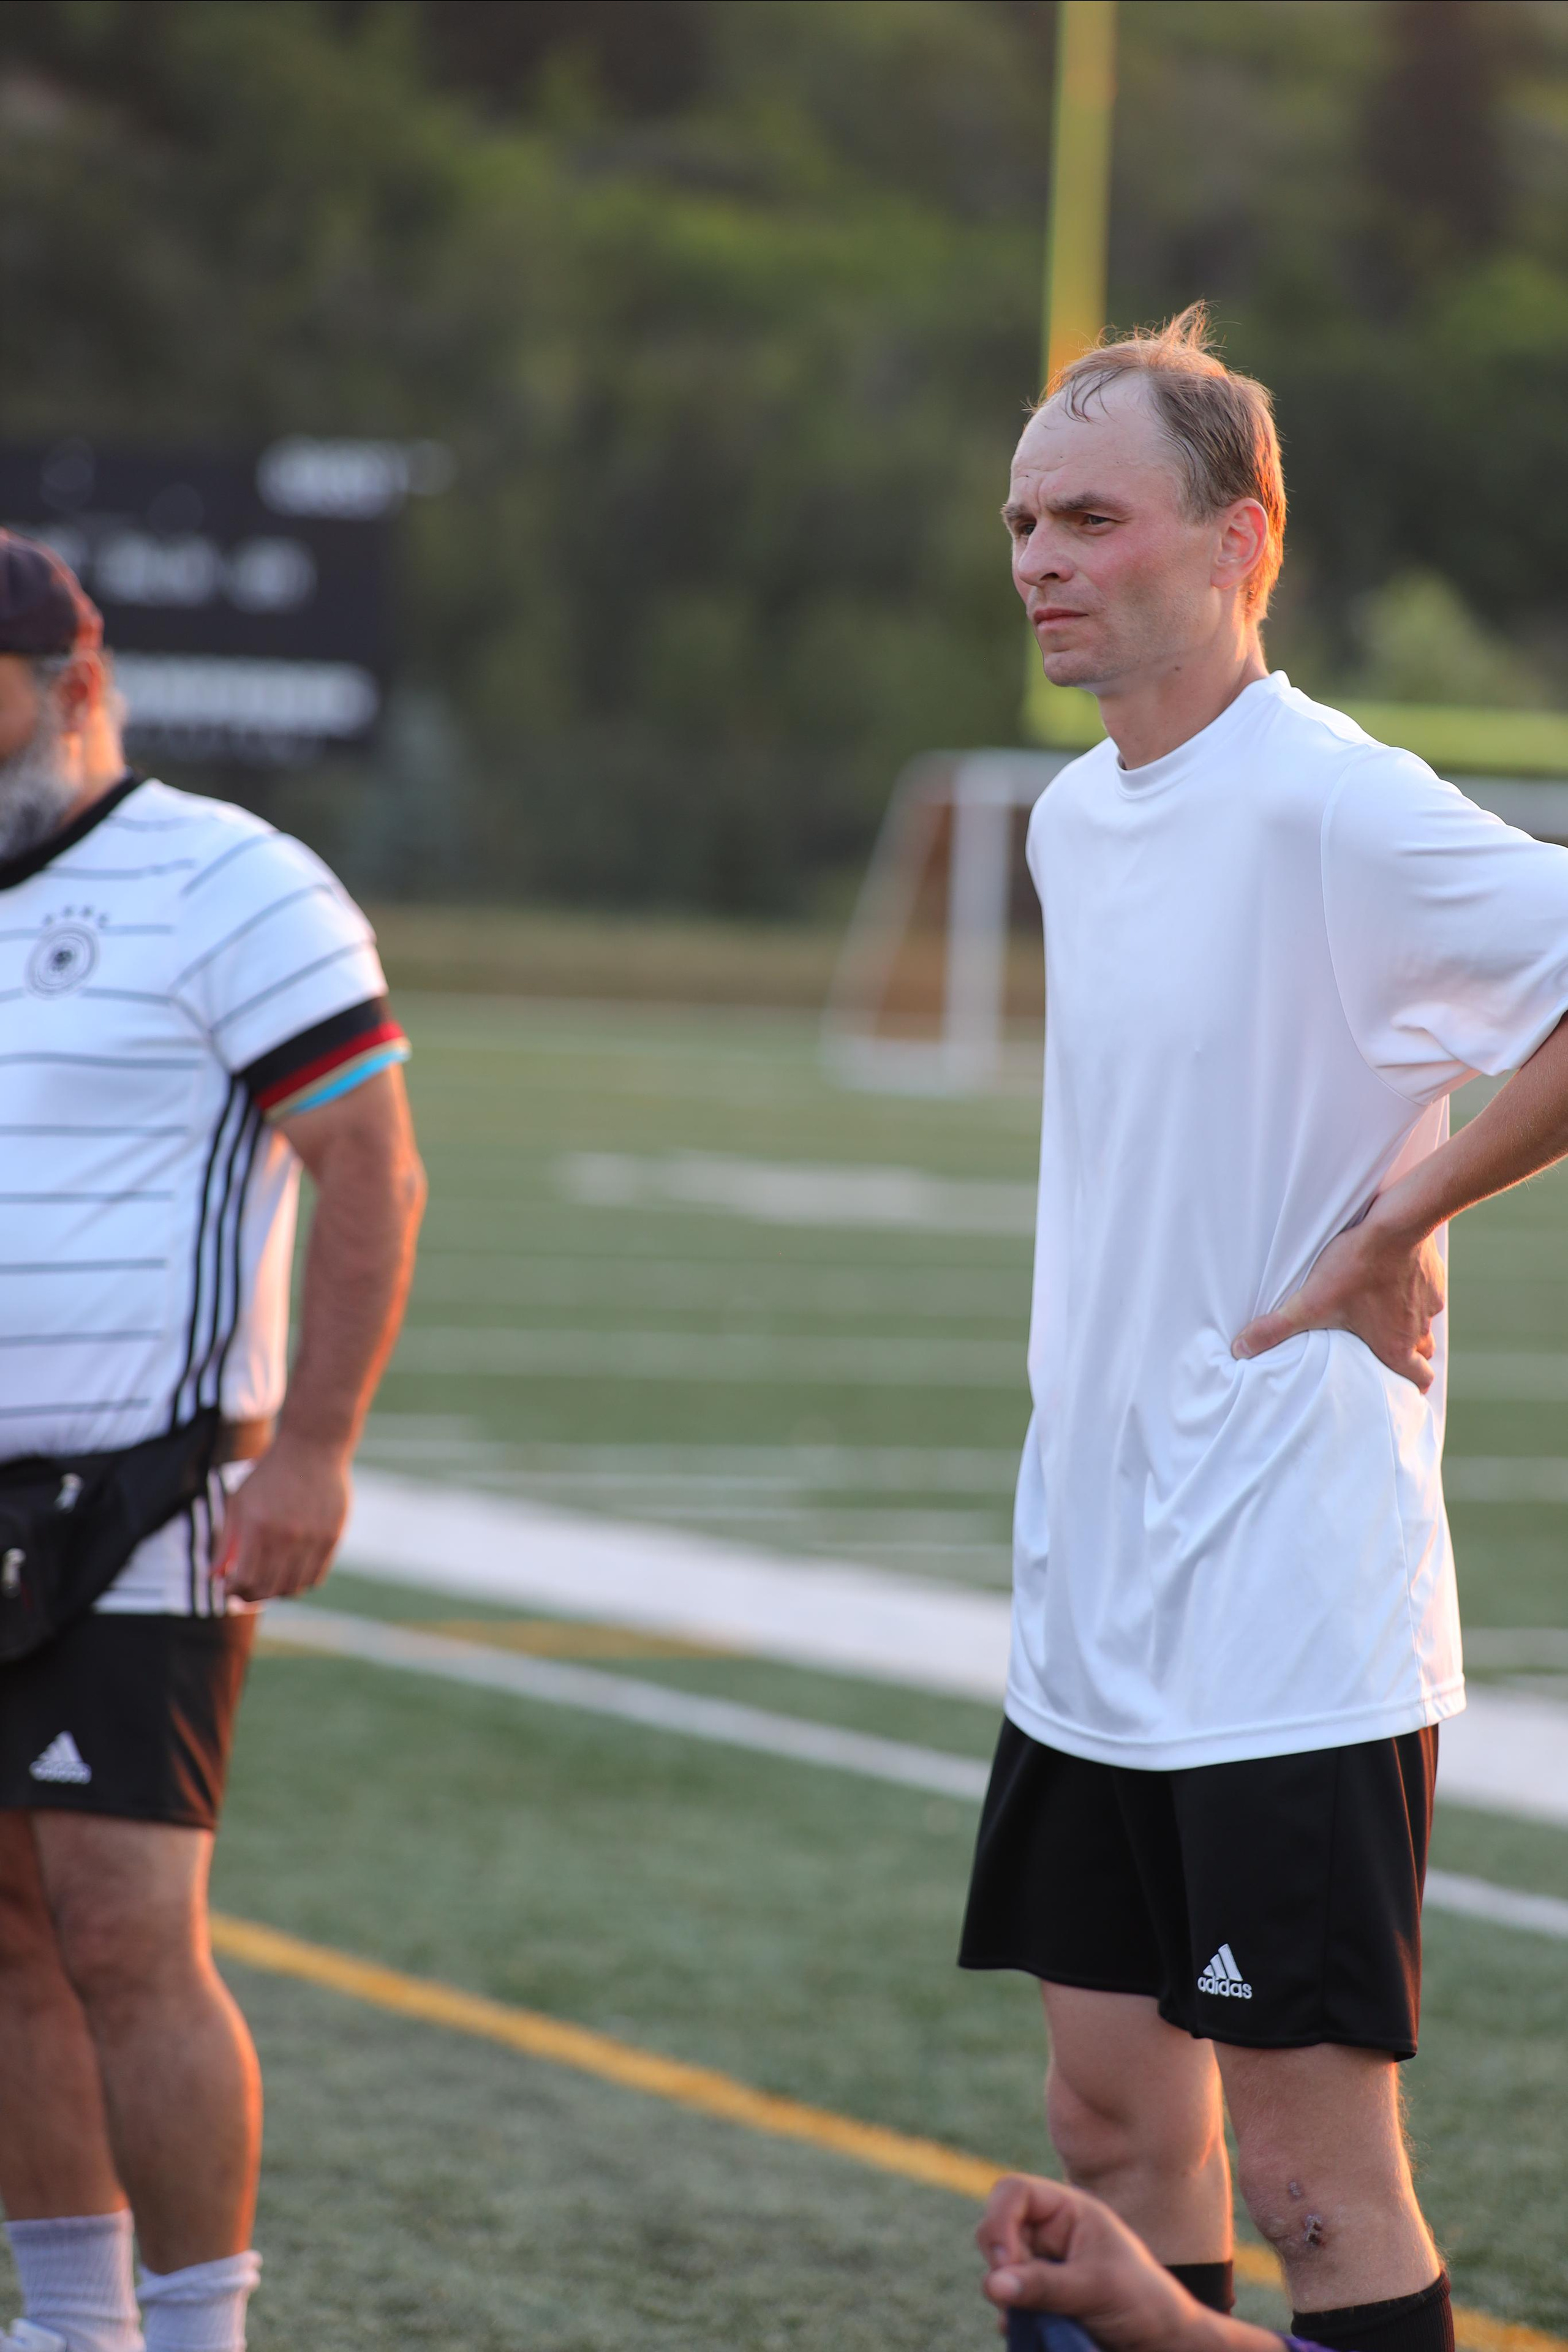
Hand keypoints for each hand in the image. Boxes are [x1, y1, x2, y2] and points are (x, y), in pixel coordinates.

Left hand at [215, 1434, 350, 1602]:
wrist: (313, 1446)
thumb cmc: (270, 1473)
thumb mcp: (239, 1501)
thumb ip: (226, 1542)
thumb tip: (213, 1577)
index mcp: (258, 1526)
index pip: (243, 1580)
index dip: (232, 1591)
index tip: (228, 1589)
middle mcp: (286, 1536)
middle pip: (267, 1589)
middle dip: (250, 1597)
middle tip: (243, 1594)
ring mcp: (312, 1538)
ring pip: (292, 1588)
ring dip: (275, 1593)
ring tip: (266, 1585)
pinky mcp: (332, 1537)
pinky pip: (315, 1577)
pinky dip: (299, 1584)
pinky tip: (289, 1575)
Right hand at [977, 2175, 1221, 2351]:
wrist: (1164, 2344)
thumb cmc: (1143, 2301)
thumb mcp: (1096, 2288)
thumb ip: (1044, 2285)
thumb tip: (992, 2284)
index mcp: (1067, 2211)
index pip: (1013, 2193)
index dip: (998, 2219)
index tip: (1004, 2261)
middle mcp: (1050, 2234)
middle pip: (997, 2231)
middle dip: (1001, 2263)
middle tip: (1017, 2295)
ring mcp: (1042, 2266)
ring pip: (999, 2271)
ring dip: (1008, 2296)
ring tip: (1039, 2318)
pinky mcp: (1039, 2299)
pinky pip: (1007, 2302)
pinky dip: (1013, 2318)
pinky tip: (1031, 2331)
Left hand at [1231, 1206, 1444, 1392]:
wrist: (1397, 1223)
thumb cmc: (1357, 1266)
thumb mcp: (1310, 1301)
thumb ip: (1275, 1327)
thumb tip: (1239, 1350)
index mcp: (1395, 1346)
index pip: (1418, 1380)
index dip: (1411, 1389)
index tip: (1401, 1391)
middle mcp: (1418, 1328)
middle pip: (1425, 1356)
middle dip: (1411, 1360)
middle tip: (1391, 1355)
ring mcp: (1429, 1302)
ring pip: (1426, 1324)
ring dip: (1410, 1325)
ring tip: (1387, 1317)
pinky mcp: (1433, 1275)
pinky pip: (1428, 1291)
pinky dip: (1414, 1292)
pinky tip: (1395, 1280)